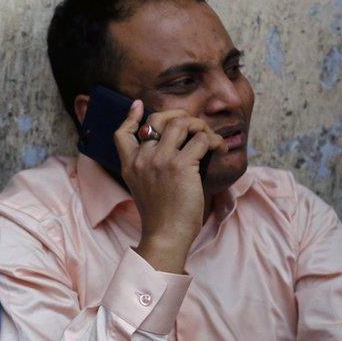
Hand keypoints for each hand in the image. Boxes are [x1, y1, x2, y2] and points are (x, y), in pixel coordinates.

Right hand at [114, 100, 227, 273]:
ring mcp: (160, 160)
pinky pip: (202, 139)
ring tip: (210, 140)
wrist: (165, 234)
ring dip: (200, 127)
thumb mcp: (144, 189)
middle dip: (179, 117)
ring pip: (182, 124)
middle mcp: (142, 158)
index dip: (130, 116)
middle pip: (157, 119)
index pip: (122, 133)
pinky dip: (215, 142)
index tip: (138, 106)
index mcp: (130, 165)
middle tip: (194, 127)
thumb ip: (149, 168)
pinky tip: (219, 151)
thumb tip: (174, 148)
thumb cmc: (161, 216)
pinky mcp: (180, 165)